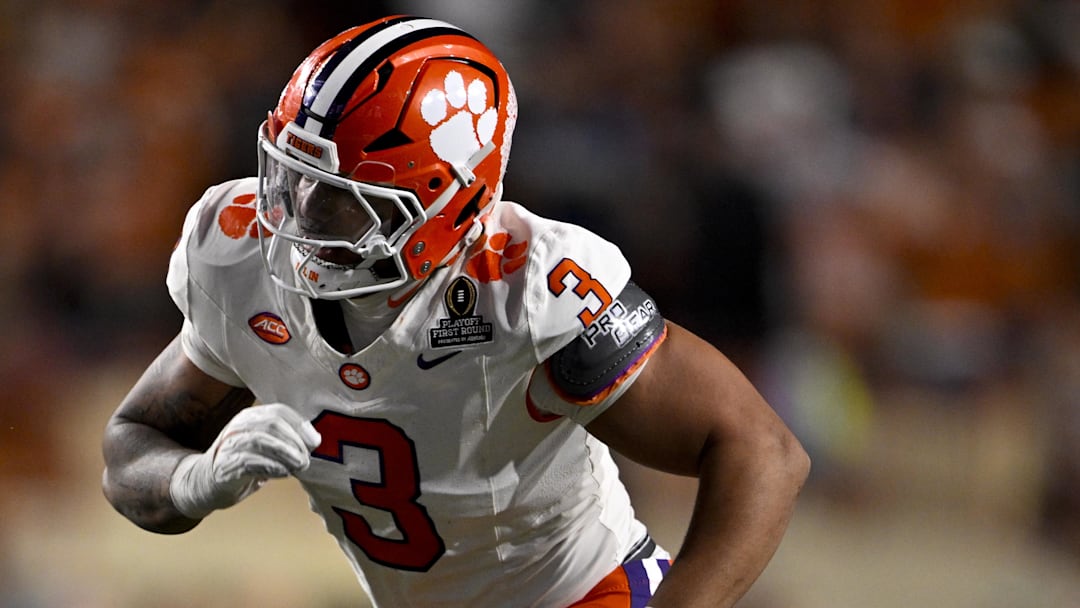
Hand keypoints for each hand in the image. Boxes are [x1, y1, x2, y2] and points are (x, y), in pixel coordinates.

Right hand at [169, 403, 321, 518]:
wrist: (203, 483)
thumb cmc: (243, 465)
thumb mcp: (265, 447)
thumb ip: (286, 441)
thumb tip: (314, 440)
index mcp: (251, 417)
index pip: (280, 411)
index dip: (300, 425)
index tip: (315, 443)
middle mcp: (239, 426)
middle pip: (272, 424)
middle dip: (295, 441)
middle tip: (306, 459)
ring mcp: (230, 444)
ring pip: (261, 440)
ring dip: (286, 454)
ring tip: (299, 466)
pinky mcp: (225, 466)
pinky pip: (250, 462)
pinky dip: (271, 467)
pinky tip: (283, 473)